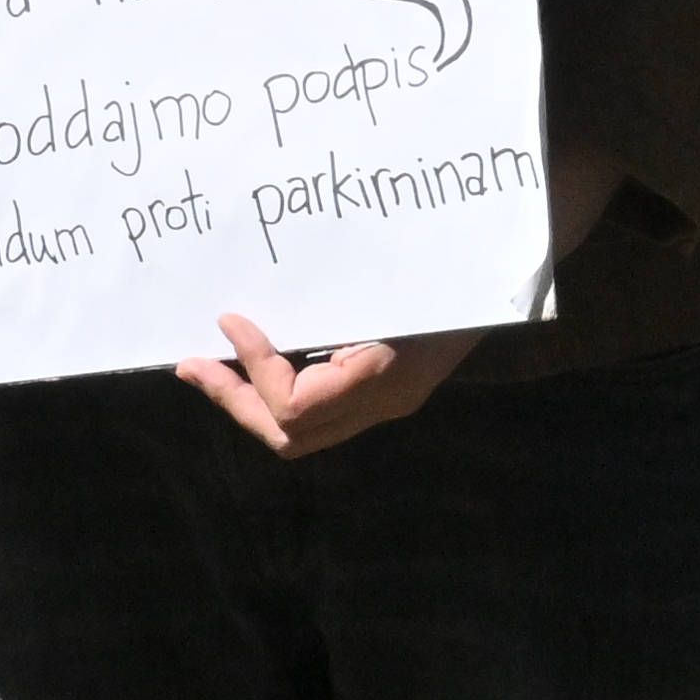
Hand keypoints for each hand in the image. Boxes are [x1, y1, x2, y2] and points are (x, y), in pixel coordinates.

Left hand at [170, 149, 620, 463]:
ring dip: (247, 399)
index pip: (297, 407)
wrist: (510, 267)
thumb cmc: (451, 262)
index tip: (229, 320)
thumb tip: (241, 313)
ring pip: (299, 432)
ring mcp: (383, 401)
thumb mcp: (393, 279)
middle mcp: (383, 402)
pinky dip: (275, 389)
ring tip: (206, 366)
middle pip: (290, 436)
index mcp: (386, 378)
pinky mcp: (379, 389)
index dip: (254, 370)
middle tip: (189, 364)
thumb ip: (334, 304)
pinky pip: (315, 409)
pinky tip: (253, 355)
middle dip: (233, 400)